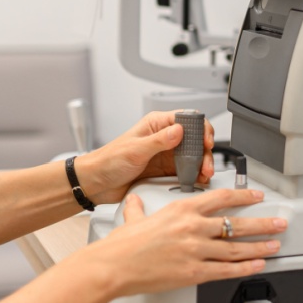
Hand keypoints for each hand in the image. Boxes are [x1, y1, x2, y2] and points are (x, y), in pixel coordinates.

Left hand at [74, 110, 215, 203]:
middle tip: (206, 165)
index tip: (205, 142)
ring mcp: (166, 154)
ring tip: (204, 175)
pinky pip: (185, 171)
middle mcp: (164, 137)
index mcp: (157, 124)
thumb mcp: (135, 150)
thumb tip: (178, 130)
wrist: (96, 183)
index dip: (200, 129)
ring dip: (201, 165)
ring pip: (193, 156)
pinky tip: (197, 181)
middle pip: (194, 139)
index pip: (187, 119)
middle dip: (204, 152)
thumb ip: (158, 140)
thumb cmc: (109, 160)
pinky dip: (194, 176)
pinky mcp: (165, 170)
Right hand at [92, 187, 286, 295]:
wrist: (113, 266)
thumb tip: (136, 201)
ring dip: (259, 246)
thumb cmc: (122, 245)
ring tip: (274, 245)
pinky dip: (245, 267)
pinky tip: (257, 265)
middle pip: (236, 223)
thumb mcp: (134, 217)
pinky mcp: (193, 272)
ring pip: (236, 248)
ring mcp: (195, 250)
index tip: (257, 195)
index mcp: (182, 210)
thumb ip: (139, 208)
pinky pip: (226, 269)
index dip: (244, 195)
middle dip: (262, 223)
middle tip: (278, 222)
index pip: (221, 197)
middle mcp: (193, 227)